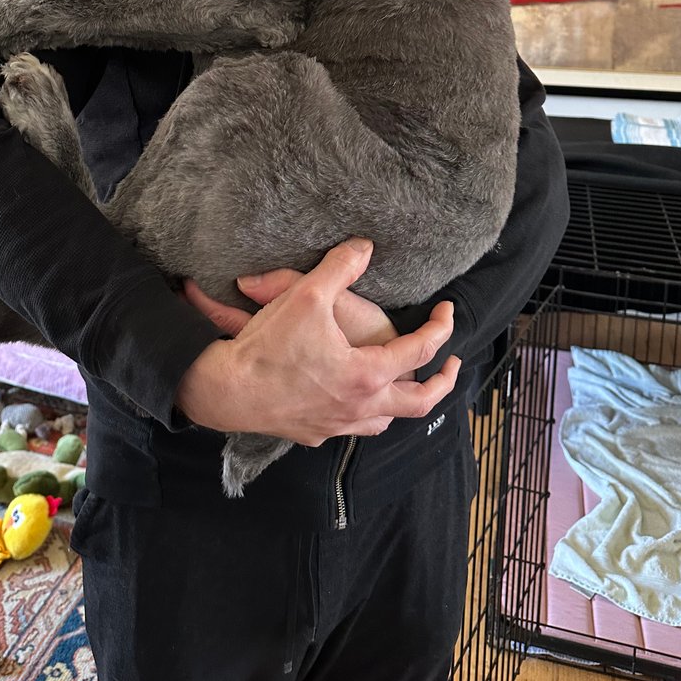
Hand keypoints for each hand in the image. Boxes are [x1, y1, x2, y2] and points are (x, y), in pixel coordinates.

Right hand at [175, 239, 459, 444]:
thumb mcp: (306, 294)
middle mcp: (360, 406)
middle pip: (419, 403)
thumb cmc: (269, 346)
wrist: (227, 390)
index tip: (448, 312)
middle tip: (452, 365)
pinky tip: (352, 399)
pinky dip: (364, 413)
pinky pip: (351, 428)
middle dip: (442, 383)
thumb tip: (365, 247)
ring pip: (385, 421)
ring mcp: (338, 424)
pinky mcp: (314, 433)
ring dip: (401, 402)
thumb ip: (340, 267)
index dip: (441, 328)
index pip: (420, 351)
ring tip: (405, 384)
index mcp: (367, 373)